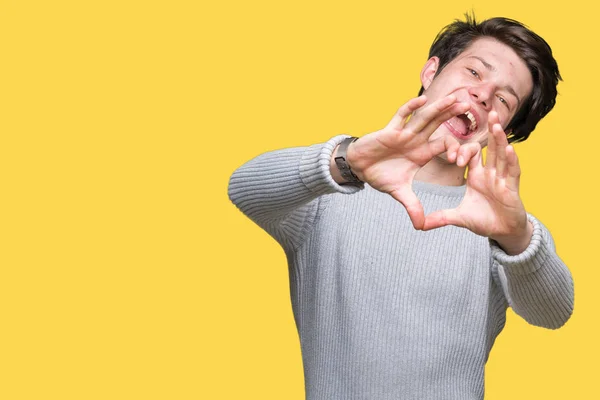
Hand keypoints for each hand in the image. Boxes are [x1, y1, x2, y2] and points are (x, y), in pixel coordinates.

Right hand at [344, 95, 473, 229]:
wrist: (359, 168)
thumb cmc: (380, 175)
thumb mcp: (399, 192)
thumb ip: (412, 206)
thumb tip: (421, 226)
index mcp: (422, 153)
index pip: (444, 146)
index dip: (455, 149)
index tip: (462, 158)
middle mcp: (416, 140)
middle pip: (438, 125)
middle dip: (452, 116)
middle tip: (469, 107)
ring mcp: (404, 134)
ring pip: (424, 118)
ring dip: (438, 108)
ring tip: (453, 99)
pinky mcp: (389, 130)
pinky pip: (401, 116)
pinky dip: (411, 108)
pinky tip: (422, 99)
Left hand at [422, 111, 532, 253]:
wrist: (504, 233)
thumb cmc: (484, 221)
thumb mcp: (458, 218)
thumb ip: (440, 217)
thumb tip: (420, 224)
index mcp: (477, 176)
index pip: (469, 155)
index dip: (461, 149)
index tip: (451, 140)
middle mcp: (490, 174)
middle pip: (489, 148)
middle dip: (490, 131)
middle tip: (489, 111)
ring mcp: (502, 179)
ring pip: (501, 155)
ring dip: (500, 140)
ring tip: (497, 124)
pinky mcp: (512, 188)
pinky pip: (512, 171)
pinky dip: (511, 160)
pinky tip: (509, 148)